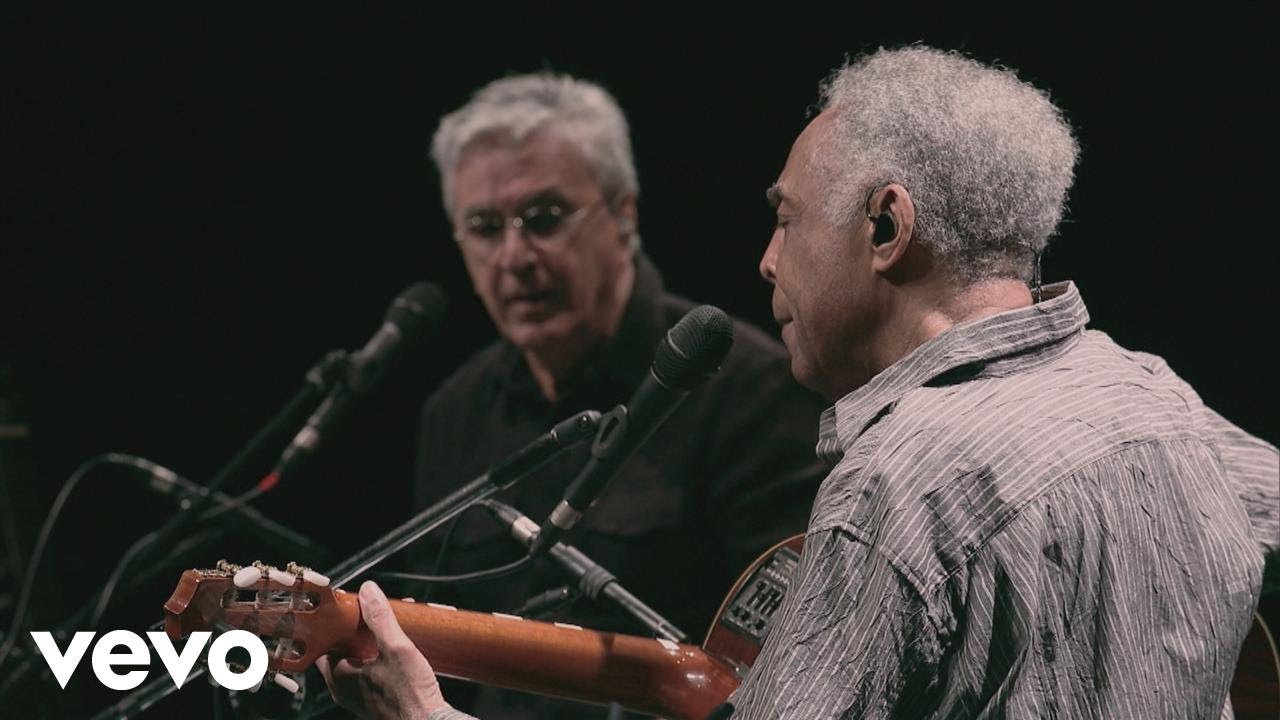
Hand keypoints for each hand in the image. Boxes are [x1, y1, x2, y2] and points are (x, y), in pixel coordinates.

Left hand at [317, 581, 451, 719]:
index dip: (334, 621)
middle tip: (373, 611)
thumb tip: (368, 592)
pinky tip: (397, 648)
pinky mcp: (376, 699)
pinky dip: (378, 655)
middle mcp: (344, 689)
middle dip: (357, 627)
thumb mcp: (396, 649)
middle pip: (341, 648)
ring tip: (390, 625)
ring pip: (356, 660)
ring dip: (370, 641)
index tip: (348, 605)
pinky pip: (369, 671)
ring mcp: (360, 696)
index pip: (323, 641)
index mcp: (339, 676)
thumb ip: (380, 619)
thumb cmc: (410, 697)